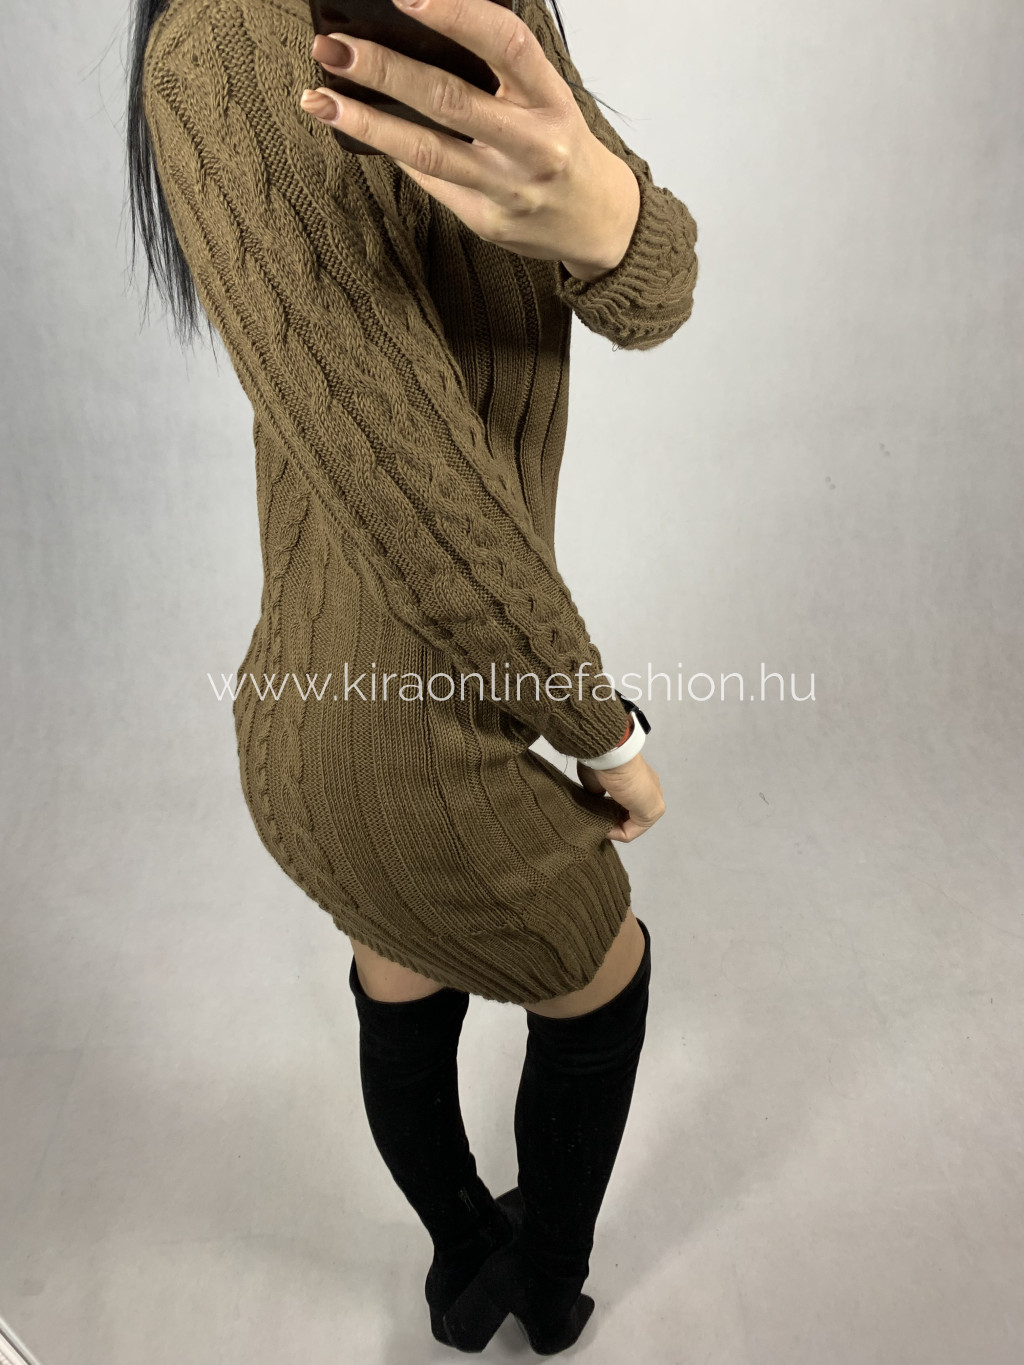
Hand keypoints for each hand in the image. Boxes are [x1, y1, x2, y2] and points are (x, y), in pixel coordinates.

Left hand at [301, 0, 639, 281]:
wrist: (598, 222)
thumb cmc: (563, 148)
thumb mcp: (547, 98)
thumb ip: (499, 71)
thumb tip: (422, 34)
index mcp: (551, 100)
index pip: (504, 43)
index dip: (455, 14)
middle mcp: (531, 144)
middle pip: (448, 99)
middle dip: (384, 69)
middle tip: (334, 47)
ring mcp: (507, 187)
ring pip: (427, 151)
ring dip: (367, 121)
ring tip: (319, 99)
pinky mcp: (486, 220)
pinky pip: (430, 182)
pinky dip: (393, 151)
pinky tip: (361, 130)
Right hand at [578, 750, 665, 842]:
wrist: (612, 755)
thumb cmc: (604, 762)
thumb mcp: (596, 780)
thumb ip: (599, 794)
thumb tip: (595, 804)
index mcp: (640, 779)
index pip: (628, 802)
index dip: (609, 811)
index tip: (593, 812)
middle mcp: (651, 789)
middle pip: (631, 814)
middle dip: (612, 820)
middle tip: (594, 821)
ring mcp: (654, 800)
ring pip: (633, 824)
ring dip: (613, 827)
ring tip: (597, 825)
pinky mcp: (652, 811)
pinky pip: (633, 831)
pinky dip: (616, 833)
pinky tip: (603, 828)